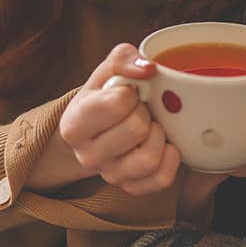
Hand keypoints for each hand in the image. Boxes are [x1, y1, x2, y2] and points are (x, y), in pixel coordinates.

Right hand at [53, 43, 181, 195]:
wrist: (100, 128)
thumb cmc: (106, 94)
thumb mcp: (109, 69)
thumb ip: (125, 58)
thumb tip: (149, 69)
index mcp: (74, 124)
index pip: (118, 103)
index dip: (131, 92)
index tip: (126, 92)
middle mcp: (87, 156)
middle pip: (136, 129)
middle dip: (144, 113)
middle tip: (138, 109)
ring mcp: (110, 175)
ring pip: (149, 158)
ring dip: (158, 136)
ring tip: (149, 126)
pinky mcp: (131, 188)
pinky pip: (162, 179)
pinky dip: (170, 159)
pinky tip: (162, 145)